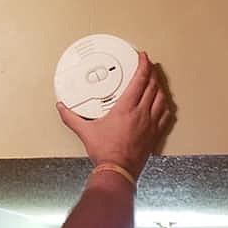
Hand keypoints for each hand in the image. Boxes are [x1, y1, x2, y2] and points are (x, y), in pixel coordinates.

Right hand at [55, 52, 174, 177]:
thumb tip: (62, 109)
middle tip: (149, 66)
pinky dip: (165, 106)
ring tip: (156, 81)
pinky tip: (163, 105)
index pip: (139, 80)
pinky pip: (165, 115)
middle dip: (152, 72)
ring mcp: (151, 123)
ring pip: (161, 98)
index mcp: (126, 108)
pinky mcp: (155, 134)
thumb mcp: (86, 132)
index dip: (143, 65)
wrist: (118, 170)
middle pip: (152, 86)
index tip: (142, 57)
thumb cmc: (106, 152)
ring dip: (159, 87)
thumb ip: (72, 118)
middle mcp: (141, 113)